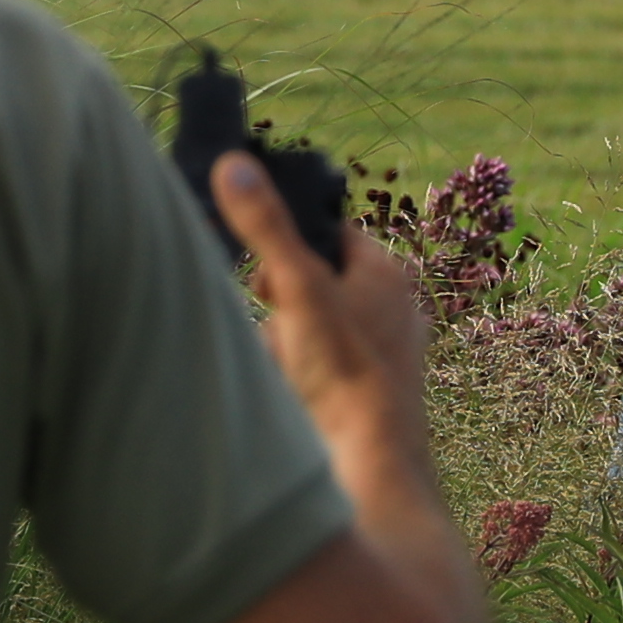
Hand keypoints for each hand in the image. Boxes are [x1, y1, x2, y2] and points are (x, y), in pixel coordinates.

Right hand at [215, 150, 431, 433]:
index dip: (290, 244)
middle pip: (312, 285)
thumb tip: (232, 165)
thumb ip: (265, 227)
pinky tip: (293, 393)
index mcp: (384, 274)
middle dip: (282, 306)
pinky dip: (297, 378)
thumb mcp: (297, 286)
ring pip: (310, 330)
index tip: (265, 268)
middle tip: (276, 321)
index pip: (330, 234)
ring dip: (284, 345)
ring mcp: (382, 355)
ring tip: (286, 366)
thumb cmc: (343, 367)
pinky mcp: (367, 394)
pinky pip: (317, 371)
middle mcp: (390, 310)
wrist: (370, 458)